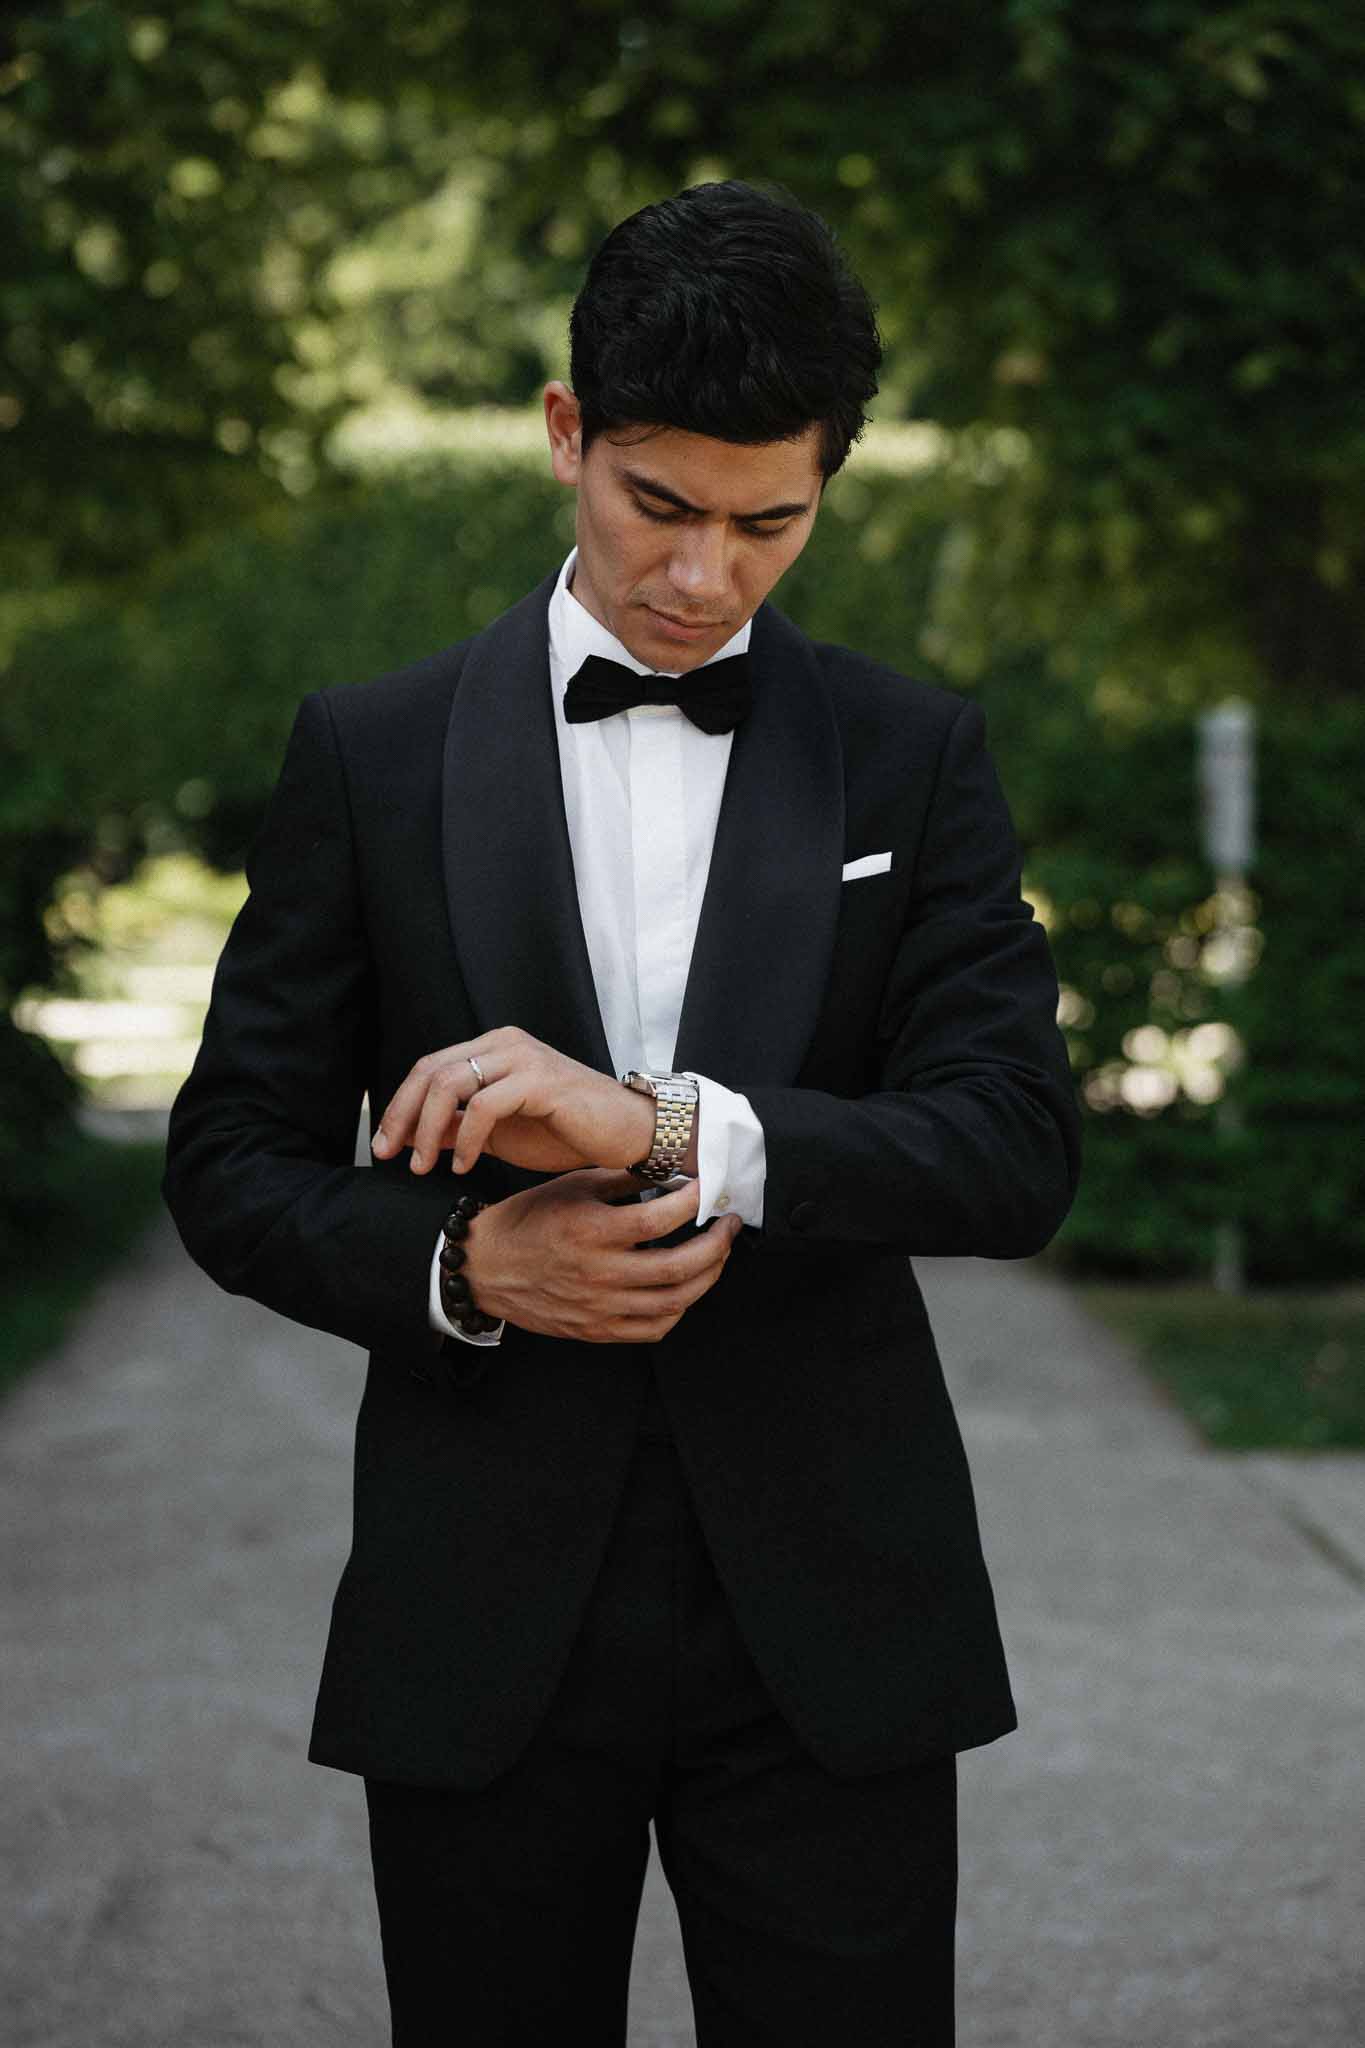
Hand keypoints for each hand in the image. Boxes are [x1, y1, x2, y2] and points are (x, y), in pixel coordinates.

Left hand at [371, 1026, 656, 1175]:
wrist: (626, 1134)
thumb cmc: (569, 1131)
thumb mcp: (501, 1133)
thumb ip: (461, 1128)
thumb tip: (416, 1138)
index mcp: (493, 1048)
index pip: (429, 1068)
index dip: (399, 1106)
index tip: (385, 1144)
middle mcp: (504, 1043)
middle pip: (430, 1071)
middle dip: (402, 1116)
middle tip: (391, 1155)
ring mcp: (522, 1057)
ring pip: (450, 1084)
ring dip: (428, 1130)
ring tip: (424, 1166)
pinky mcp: (539, 1080)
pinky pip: (484, 1106)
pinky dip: (468, 1139)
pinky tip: (466, 1166)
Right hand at [461, 1168, 741, 1343]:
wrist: (485, 1268)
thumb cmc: (527, 1220)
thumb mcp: (572, 1186)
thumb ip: (622, 1180)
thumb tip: (671, 1173)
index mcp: (590, 1231)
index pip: (659, 1219)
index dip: (694, 1202)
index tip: (708, 1188)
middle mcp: (598, 1273)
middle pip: (679, 1267)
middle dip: (716, 1244)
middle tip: (729, 1225)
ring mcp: (599, 1307)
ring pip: (674, 1302)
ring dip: (707, 1277)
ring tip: (717, 1255)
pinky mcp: (597, 1330)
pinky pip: (653, 1329)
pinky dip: (678, 1310)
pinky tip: (686, 1289)